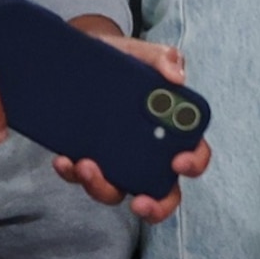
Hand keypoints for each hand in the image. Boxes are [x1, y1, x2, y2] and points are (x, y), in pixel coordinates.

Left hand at [47, 15, 211, 223]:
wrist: (81, 56)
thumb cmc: (121, 60)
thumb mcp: (138, 53)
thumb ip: (161, 58)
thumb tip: (176, 77)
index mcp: (171, 127)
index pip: (195, 152)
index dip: (194, 162)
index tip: (178, 162)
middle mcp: (149, 152)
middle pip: (163, 191)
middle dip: (156, 205)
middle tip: (140, 203)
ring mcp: (118, 160)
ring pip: (118, 191)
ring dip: (102, 187)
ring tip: (85, 165)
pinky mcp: (89, 160)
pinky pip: (84, 177)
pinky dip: (73, 174)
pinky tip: (64, 159)